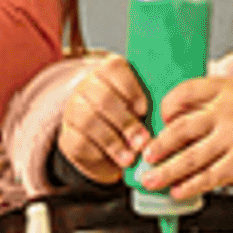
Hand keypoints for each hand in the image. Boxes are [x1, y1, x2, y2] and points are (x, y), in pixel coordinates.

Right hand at [56, 54, 149, 184]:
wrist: (107, 143)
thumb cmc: (133, 118)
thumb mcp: (143, 106)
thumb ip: (151, 104)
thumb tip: (166, 116)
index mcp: (107, 71)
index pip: (114, 70)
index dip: (131, 90)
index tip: (145, 110)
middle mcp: (86, 86)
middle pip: (102, 99)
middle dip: (126, 122)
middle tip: (144, 140)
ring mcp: (73, 110)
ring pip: (89, 121)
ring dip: (114, 142)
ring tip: (131, 157)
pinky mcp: (67, 136)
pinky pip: (80, 142)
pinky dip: (100, 154)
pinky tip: (115, 162)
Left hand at [138, 76, 232, 203]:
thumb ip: (226, 104)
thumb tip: (193, 118)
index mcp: (232, 87)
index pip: (185, 91)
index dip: (167, 107)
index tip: (161, 120)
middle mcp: (229, 109)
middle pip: (180, 126)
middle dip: (157, 144)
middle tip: (145, 155)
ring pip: (187, 156)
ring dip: (164, 170)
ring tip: (149, 179)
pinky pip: (205, 177)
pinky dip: (187, 186)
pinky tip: (177, 192)